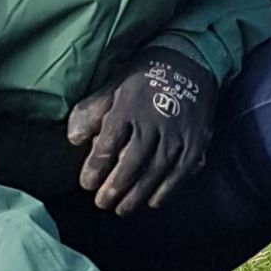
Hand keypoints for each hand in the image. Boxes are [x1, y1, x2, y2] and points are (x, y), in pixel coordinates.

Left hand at [68, 54, 218, 216]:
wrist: (190, 60)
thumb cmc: (144, 76)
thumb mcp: (114, 85)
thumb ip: (93, 112)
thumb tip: (73, 140)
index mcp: (128, 107)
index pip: (107, 144)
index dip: (95, 168)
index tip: (86, 183)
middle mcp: (154, 122)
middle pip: (131, 164)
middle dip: (114, 188)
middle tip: (101, 203)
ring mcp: (178, 134)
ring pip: (155, 173)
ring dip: (136, 195)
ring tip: (121, 209)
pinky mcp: (197, 142)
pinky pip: (181, 173)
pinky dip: (166, 190)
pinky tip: (152, 202)